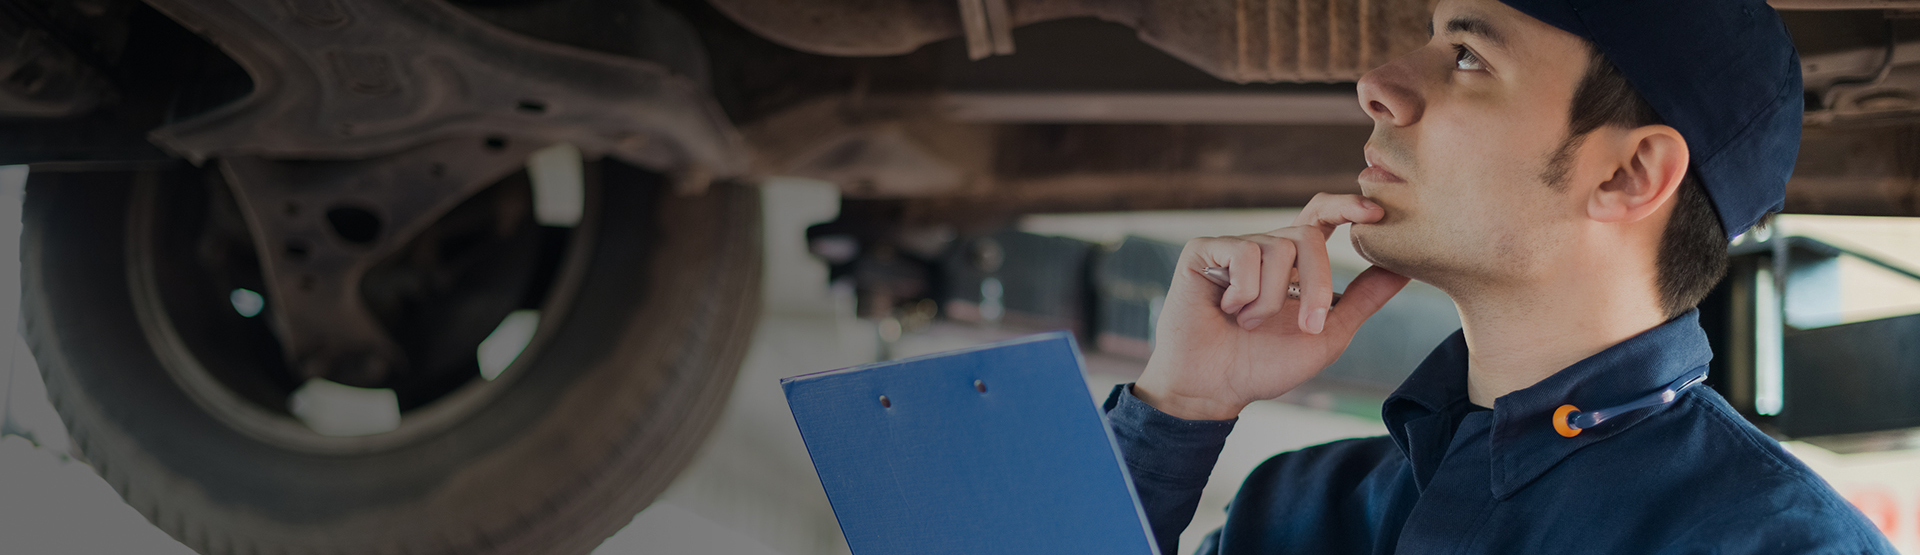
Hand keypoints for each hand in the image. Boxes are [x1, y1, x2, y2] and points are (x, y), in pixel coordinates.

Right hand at [1133, 193, 1410, 419]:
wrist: (1213, 388)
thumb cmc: (1264, 365)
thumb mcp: (1328, 334)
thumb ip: (1363, 299)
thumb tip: (1403, 268)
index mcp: (1293, 262)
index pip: (1322, 215)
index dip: (1347, 206)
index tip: (1375, 213)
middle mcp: (1264, 247)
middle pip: (1308, 235)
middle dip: (1318, 283)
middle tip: (1310, 326)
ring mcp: (1233, 246)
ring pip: (1278, 249)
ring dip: (1272, 301)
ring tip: (1249, 324)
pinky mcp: (1203, 250)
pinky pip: (1244, 255)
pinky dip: (1244, 294)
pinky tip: (1227, 310)